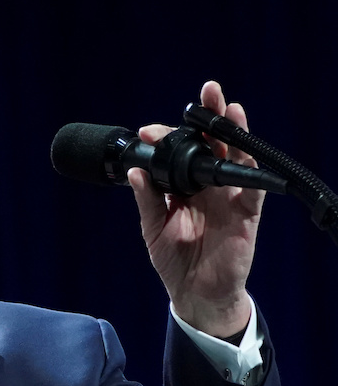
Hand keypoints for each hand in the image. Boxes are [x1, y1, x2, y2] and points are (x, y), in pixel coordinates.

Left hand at [128, 81, 261, 337]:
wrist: (194, 293)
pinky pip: (251, 191)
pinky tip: (243, 156)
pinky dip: (250, 173)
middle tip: (207, 91)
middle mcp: (208, 186)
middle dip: (210, 117)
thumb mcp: (152, 228)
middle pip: (212, 144)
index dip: (167, 137)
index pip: (178, 152)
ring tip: (229, 109)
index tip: (147, 131)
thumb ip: (146, 200)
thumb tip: (135, 172)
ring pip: (235, 158)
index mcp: (184, 185)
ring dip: (233, 133)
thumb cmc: (175, 260)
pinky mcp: (246, 215)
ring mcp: (228, 197)